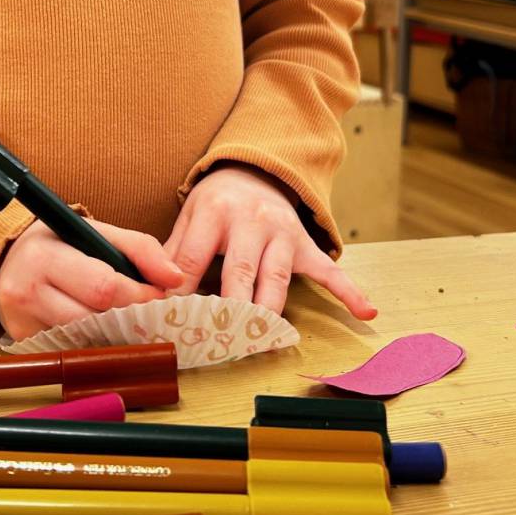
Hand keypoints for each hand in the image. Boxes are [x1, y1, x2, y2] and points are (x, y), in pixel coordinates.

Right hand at [0, 218, 183, 340]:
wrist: (8, 258)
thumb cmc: (58, 243)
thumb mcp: (95, 230)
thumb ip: (140, 248)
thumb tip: (175, 278)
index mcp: (44, 256)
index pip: (102, 286)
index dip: (139, 295)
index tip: (160, 296)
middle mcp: (26, 291)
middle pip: (94, 318)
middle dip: (129, 317)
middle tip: (148, 312)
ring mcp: (20, 322)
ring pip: (84, 339)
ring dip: (112, 334)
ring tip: (125, 319)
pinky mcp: (23, 342)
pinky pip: (69, 349)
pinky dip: (91, 342)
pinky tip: (99, 329)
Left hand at [165, 166, 377, 319]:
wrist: (256, 171)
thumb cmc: (216, 203)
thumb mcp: (188, 215)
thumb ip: (171, 252)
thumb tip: (150, 292)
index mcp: (215, 212)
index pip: (191, 258)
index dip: (179, 292)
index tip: (171, 321)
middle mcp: (251, 220)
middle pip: (239, 271)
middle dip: (228, 308)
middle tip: (215, 340)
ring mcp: (283, 233)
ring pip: (277, 278)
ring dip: (268, 312)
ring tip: (260, 344)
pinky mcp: (305, 245)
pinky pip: (329, 269)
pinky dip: (349, 292)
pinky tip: (365, 312)